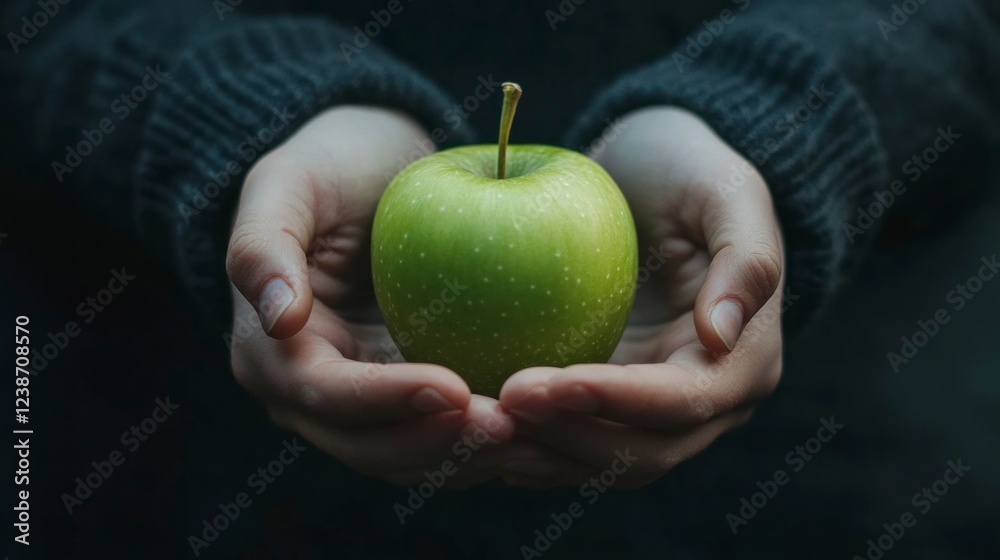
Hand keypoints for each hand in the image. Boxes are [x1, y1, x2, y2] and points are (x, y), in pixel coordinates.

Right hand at [226, 106, 513, 486]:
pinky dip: (486, 437)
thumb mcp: (288, 181)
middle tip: (509, 426)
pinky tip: (539, 424)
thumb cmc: (333, 164)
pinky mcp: (415, 395)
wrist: (378, 170)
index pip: (326, 395)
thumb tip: (280, 321)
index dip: (386, 401)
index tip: (453, 389)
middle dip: (438, 446)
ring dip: (470, 455)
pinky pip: (448, 433)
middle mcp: (314, 395)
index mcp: (271, 354)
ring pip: (414, 455)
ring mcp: (367, 403)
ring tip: (534, 436)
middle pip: (371, 447)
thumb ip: (263, 244)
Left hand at [498, 107, 785, 487]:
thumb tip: (720, 337)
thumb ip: (746, 257)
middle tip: (499, 403)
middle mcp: (703, 403)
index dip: (615, 401)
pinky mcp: (602, 403)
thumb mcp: (725, 190)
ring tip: (477, 427)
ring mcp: (649, 410)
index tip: (546, 383)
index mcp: (744, 362)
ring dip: (538, 454)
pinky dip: (525, 443)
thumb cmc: (687, 169)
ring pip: (597, 460)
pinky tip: (476, 428)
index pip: (682, 401)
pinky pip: (565, 440)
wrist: (645, 174)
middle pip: (640, 453)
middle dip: (568, 436)